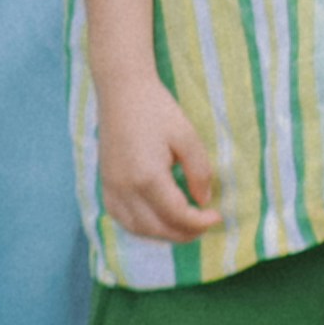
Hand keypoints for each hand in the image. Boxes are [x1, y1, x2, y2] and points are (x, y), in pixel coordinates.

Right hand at [93, 63, 230, 254]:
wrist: (121, 91)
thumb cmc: (157, 109)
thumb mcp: (187, 137)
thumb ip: (200, 172)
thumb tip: (203, 202)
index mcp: (148, 176)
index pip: (177, 215)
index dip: (201, 222)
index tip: (218, 216)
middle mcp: (126, 188)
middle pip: (158, 228)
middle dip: (186, 232)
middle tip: (205, 224)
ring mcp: (112, 188)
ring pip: (139, 229)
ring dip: (165, 233)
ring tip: (185, 225)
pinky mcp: (106, 185)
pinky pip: (123, 219)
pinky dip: (143, 227)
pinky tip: (158, 220)